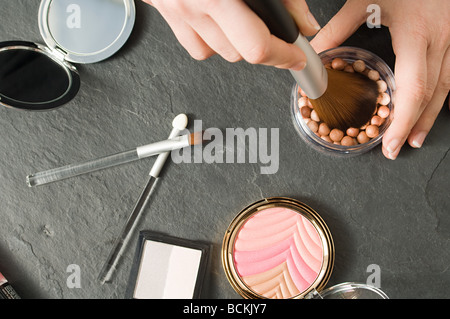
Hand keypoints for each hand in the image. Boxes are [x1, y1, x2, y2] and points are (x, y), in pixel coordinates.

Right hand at [143, 0, 320, 70]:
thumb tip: (303, 23)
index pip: (255, 45)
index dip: (282, 56)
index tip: (296, 57)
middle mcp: (194, 5)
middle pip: (240, 54)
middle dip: (264, 47)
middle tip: (277, 36)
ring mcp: (177, 11)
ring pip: (220, 53)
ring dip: (239, 44)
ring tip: (246, 23)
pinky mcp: (167, 13)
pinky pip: (197, 47)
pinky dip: (214, 42)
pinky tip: (221, 23)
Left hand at [310, 0, 449, 159]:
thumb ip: (339, 27)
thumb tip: (315, 52)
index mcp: (417, 35)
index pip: (413, 89)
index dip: (403, 121)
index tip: (390, 143)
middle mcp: (441, 41)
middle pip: (432, 95)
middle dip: (415, 126)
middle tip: (398, 148)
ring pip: (447, 87)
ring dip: (431, 115)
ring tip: (415, 137)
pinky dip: (444, 95)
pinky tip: (436, 108)